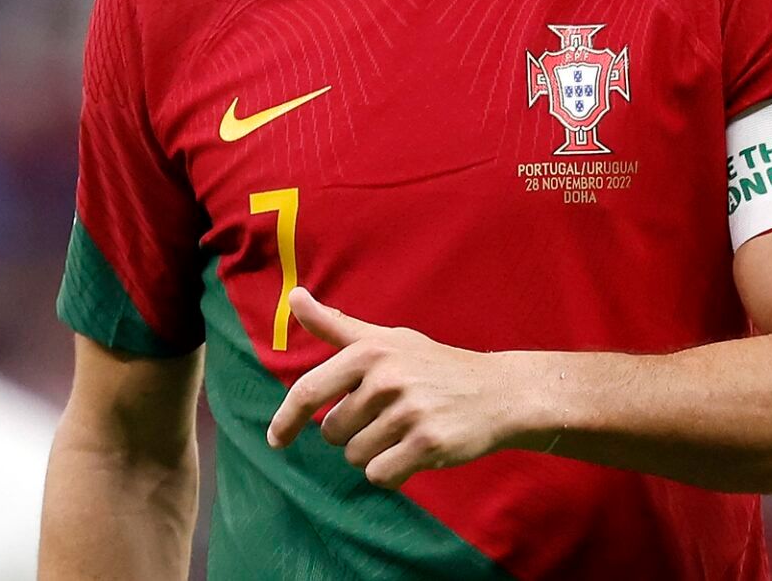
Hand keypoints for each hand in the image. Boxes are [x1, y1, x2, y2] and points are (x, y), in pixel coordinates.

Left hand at [265, 288, 535, 489]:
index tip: (275, 440)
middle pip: (332, 432)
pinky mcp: (427, 443)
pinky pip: (379, 475)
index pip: (308, 391)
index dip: (284, 420)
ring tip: (404, 430)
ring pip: (355, 456)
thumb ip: (335, 325)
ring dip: (373, 452)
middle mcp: (386, 378)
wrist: (497, 391)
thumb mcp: (386, 340)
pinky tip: (413, 453)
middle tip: (387, 416)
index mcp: (369, 351)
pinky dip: (390, 472)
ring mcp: (407, 411)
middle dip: (351, 433)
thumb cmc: (432, 365)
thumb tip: (293, 296)